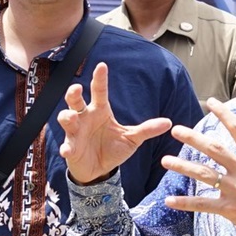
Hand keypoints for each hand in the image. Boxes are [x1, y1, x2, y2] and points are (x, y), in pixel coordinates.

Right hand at [58, 62, 173, 183]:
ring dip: (67, 116)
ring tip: (71, 116)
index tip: (102, 66)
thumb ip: (147, 129)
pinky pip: (67, 146)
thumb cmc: (113, 148)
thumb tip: (168, 122)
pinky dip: (67, 148)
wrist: (100, 170)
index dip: (100, 79)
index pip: (99, 91)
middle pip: (75, 101)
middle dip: (73, 94)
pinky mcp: (71, 148)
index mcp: (100, 111)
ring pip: (66, 119)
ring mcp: (76, 132)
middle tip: (76, 88)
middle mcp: (86, 117)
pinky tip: (67, 150)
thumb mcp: (132, 138)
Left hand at [164, 98, 235, 235]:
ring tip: (165, 161)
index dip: (224, 114)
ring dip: (182, 166)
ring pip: (203, 173)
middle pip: (214, 149)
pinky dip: (184, 202)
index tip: (210, 102)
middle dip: (193, 138)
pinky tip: (170, 200)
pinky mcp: (230, 209)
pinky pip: (202, 204)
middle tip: (176, 130)